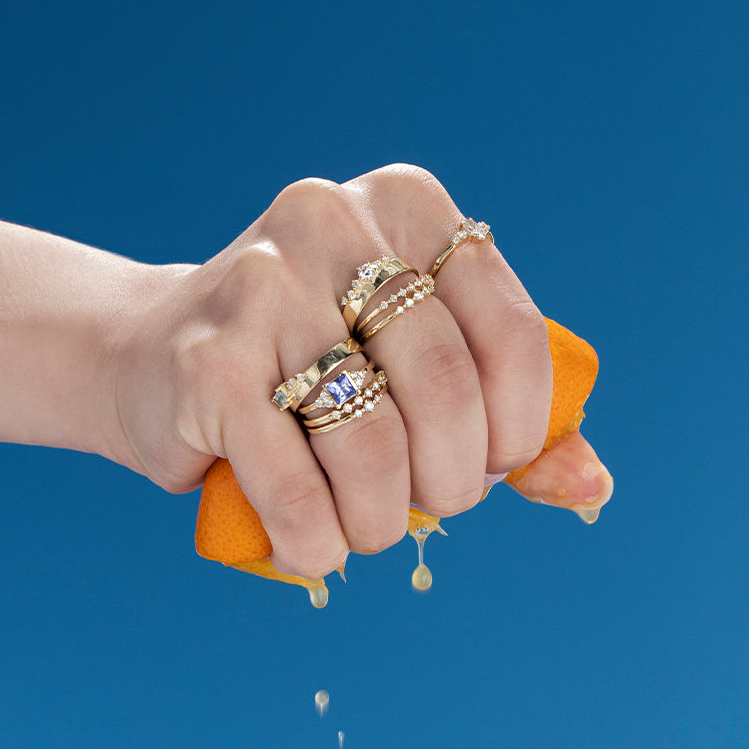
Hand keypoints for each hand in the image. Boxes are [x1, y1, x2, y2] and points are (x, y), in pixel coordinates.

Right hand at [114, 164, 584, 579]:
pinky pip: (299, 487)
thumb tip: (591, 481)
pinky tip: (315, 545)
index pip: (510, 330)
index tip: (489, 465)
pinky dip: (319, 541)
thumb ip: (504, 415)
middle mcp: (331, 221)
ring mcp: (262, 286)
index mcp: (404, 204)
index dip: (518, 427)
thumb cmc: (305, 364)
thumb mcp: (412, 362)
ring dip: (383, 520)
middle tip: (428, 505)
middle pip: (442, 384)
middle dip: (451, 480)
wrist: (156, 358)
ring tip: (369, 529)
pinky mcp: (210, 363)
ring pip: (372, 442)